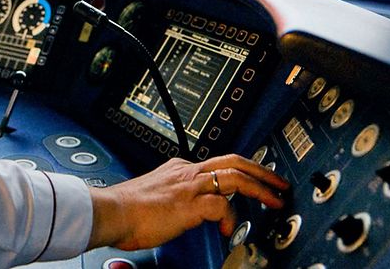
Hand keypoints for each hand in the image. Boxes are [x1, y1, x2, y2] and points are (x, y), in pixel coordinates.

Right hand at [87, 154, 288, 250]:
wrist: (112, 212)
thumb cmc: (126, 210)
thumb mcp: (154, 196)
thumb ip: (172, 198)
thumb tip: (179, 211)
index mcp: (178, 169)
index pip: (216, 164)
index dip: (239, 172)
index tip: (251, 182)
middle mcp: (186, 172)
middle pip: (233, 161)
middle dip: (261, 171)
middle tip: (278, 182)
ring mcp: (189, 186)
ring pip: (235, 176)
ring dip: (260, 188)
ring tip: (275, 200)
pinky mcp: (190, 204)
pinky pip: (221, 205)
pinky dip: (230, 216)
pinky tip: (228, 228)